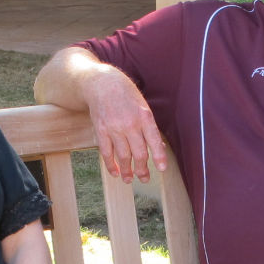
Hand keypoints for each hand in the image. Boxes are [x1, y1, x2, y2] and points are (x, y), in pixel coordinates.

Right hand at [87, 69, 166, 183]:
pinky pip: (107, 153)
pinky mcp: (101, 131)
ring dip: (127, 171)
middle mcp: (130, 124)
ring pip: (123, 156)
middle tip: (144, 178)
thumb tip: (157, 147)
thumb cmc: (125, 94)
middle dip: (142, 170)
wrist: (101, 84)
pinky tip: (115, 172)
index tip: (162, 169)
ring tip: (129, 179)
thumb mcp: (142, 105)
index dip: (159, 157)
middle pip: (139, 153)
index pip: (154, 141)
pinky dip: (111, 165)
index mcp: (144, 116)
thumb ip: (149, 126)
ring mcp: (114, 128)